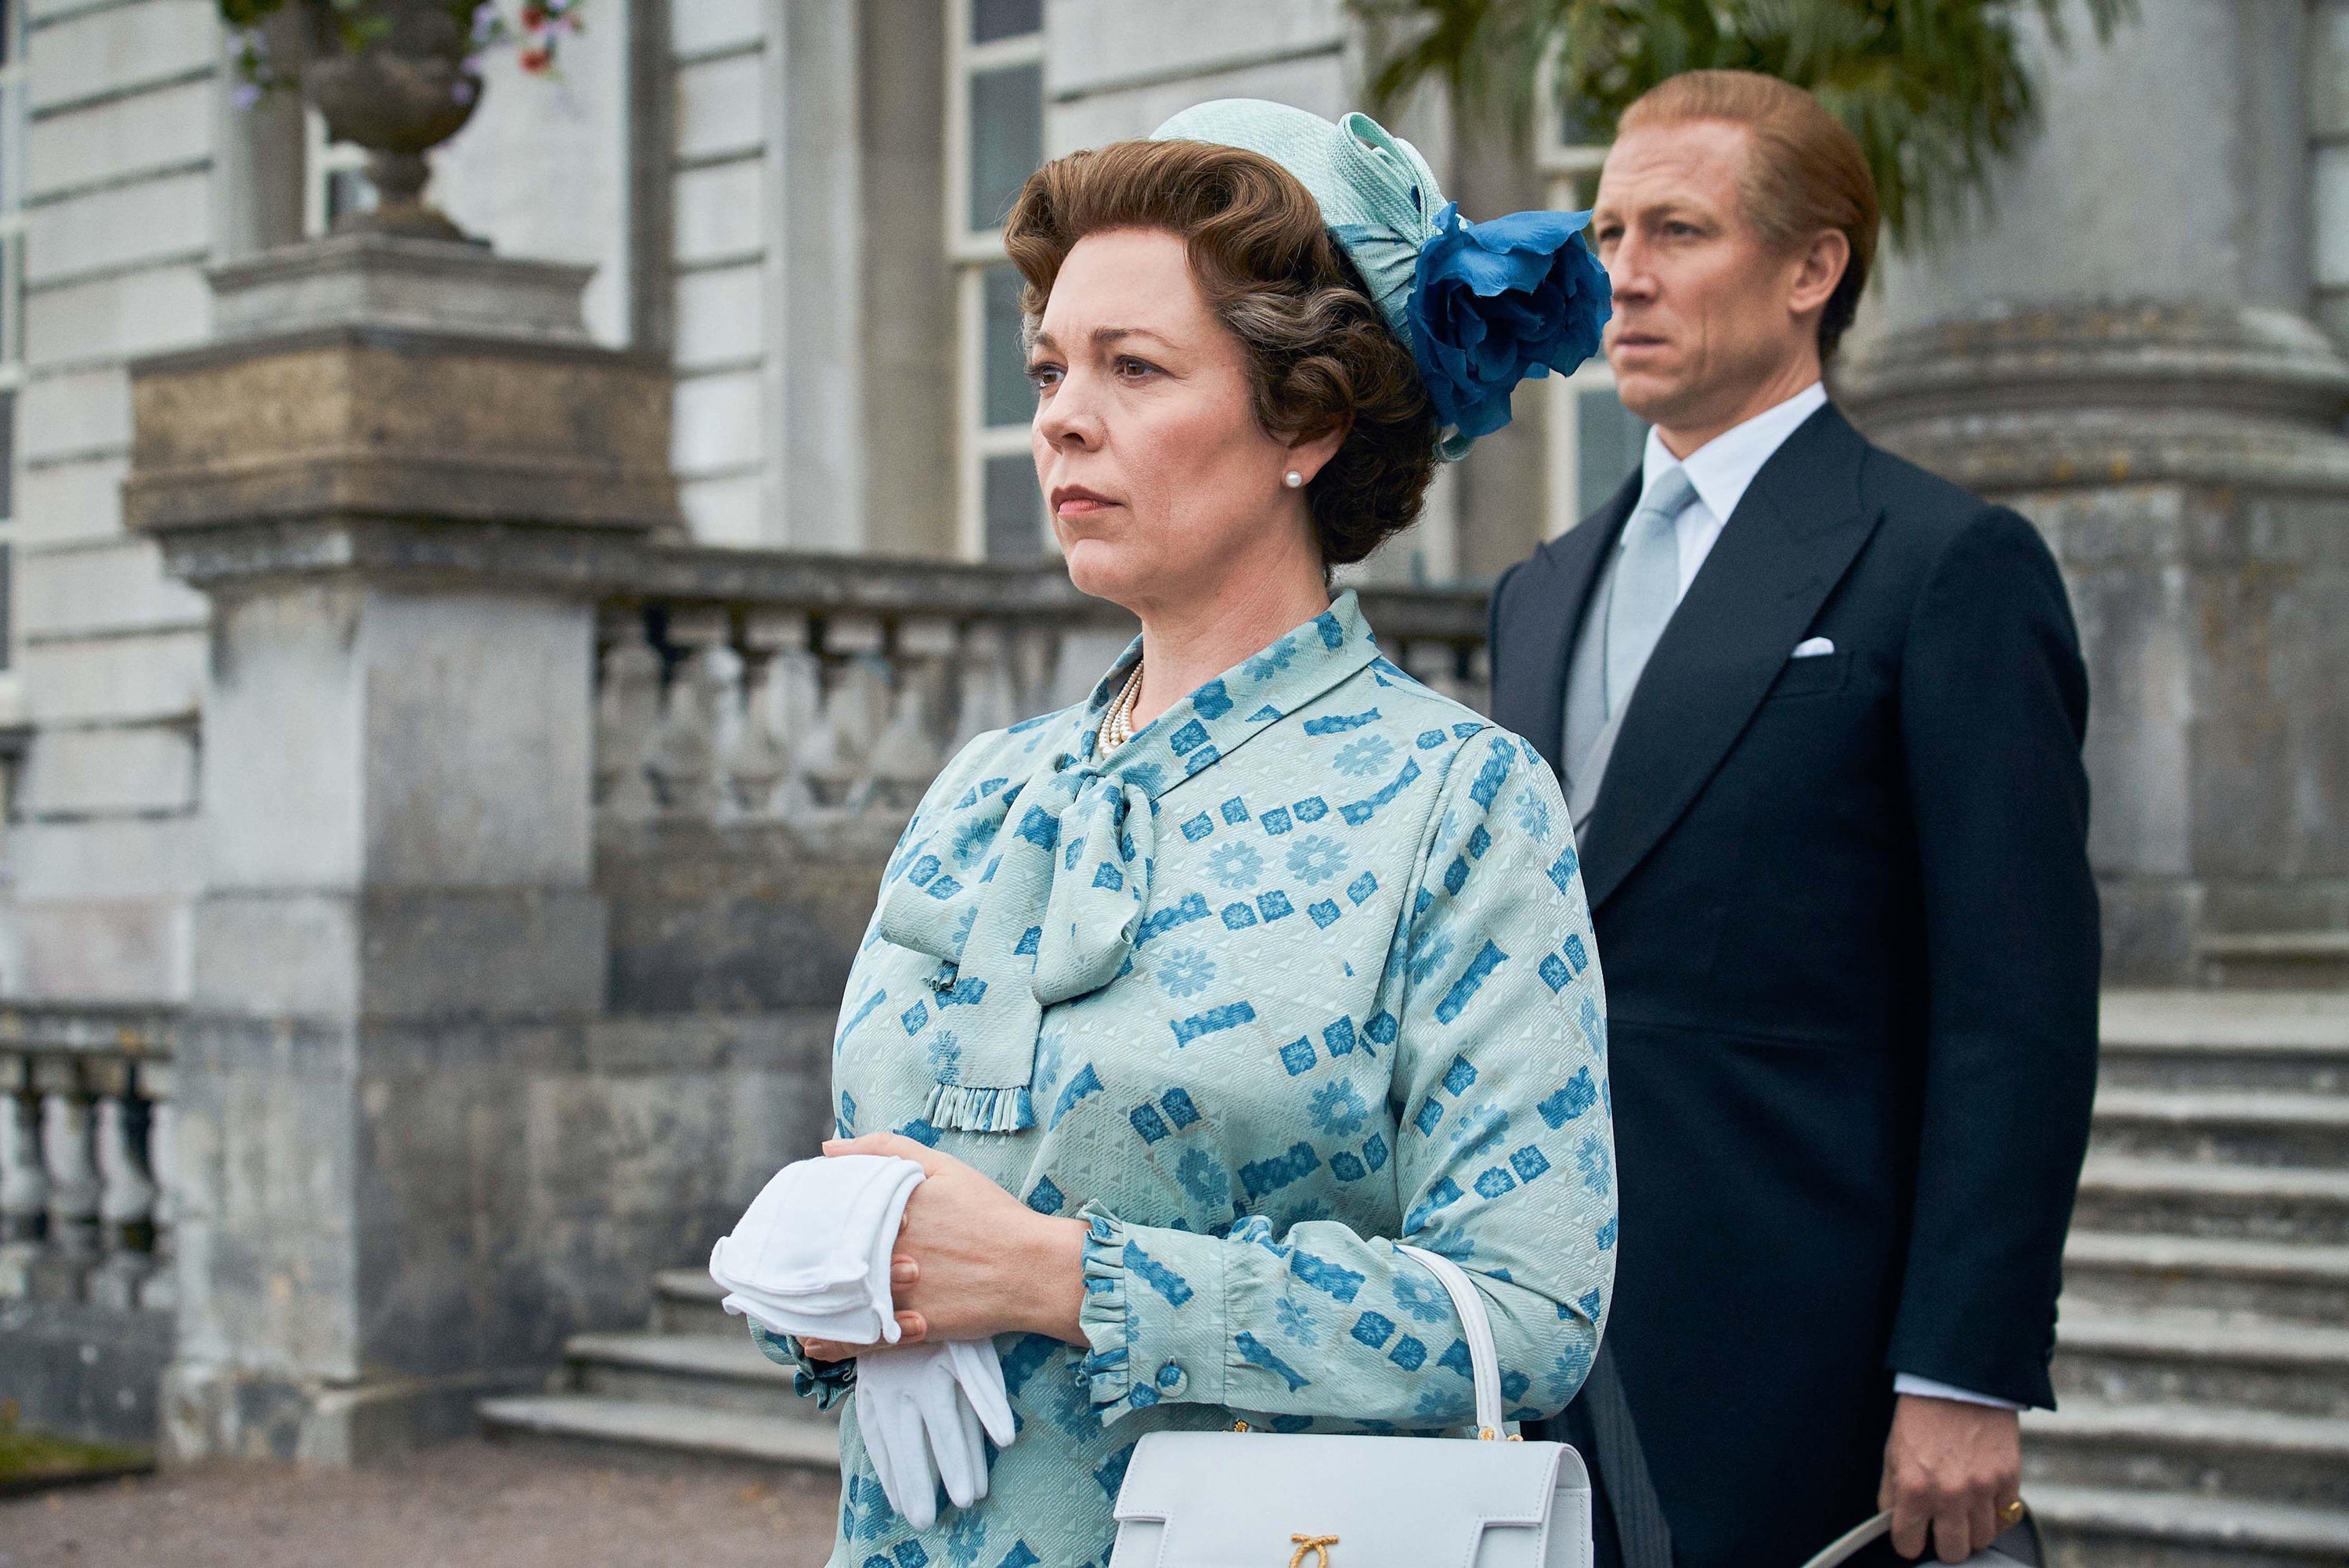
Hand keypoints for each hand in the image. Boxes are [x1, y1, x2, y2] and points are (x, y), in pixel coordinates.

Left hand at [795, 1132, 1087, 1362]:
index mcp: (890, 1213)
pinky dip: (834, 1344)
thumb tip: (829, 1147)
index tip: (795, 1222)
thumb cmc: (991, 1213)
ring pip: (842, 1301)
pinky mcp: (913, 1328)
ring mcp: (899, 1293)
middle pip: (831, 1257)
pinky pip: (863, 1339)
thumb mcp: (944, 1167)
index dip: (810, 1220)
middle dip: (807, 1261)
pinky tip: (812, 1342)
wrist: (1034, 1267)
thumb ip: (886, 1149)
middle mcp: (888, 1253)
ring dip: (813, 1305)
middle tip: (786, 1261)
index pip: (833, 1215)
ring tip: (791, 1303)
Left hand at [1878, 1394, 2021, 1562]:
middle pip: (1952, 1553)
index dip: (1908, 1542)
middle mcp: (1949, 1494)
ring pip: (1982, 1540)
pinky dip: (1997, 1514)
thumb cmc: (1920, 1417)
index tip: (1912, 1535)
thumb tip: (1893, 1524)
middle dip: (1944, 1543)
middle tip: (1941, 1526)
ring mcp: (1982, 1489)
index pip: (1909, 1545)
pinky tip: (1985, 1499)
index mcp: (1913, 1487)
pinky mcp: (2009, 1479)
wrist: (1957, 1381)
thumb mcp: (1892, 1453)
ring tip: (1963, 1510)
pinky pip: (2007, 1519)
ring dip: (1971, 1530)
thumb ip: (1892, 1494)